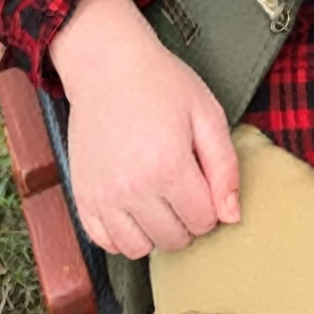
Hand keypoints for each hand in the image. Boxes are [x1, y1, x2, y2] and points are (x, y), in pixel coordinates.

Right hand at [49, 0, 240, 258]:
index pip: (204, 221)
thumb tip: (231, 216)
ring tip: (157, 198)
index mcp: (169, 166)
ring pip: (139, 249)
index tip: (202, 179)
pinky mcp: (82, 196)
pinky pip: (105, 242)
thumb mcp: (206, 113)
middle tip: (182, 186)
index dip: (211, 203)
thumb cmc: (161, 83)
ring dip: (155, 231)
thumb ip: (225, 166)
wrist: (107, 65)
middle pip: (173, 240)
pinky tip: (132, 207)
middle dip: (186, 220)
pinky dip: (121, 234)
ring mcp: (103, 196)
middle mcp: (133, 188)